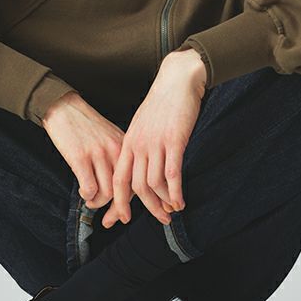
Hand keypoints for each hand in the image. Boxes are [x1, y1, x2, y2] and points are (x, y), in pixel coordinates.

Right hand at [41, 91, 133, 214]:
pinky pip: (89, 188)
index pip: (137, 180)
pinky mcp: (80, 157)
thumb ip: (118, 158)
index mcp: (125, 145)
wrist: (64, 107)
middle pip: (126, 190)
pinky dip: (87, 196)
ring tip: (91, 201)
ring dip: (98, 203)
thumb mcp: (110, 137)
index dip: (136, 201)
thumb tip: (125, 186)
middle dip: (119, 211)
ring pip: (108, 193)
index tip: (129, 215)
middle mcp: (116, 150)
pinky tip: (84, 193)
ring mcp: (98, 154)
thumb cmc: (86, 125)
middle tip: (111, 221)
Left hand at [101, 49, 206, 227]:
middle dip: (147, 208)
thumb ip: (139, 146)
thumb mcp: (143, 125)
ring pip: (154, 184)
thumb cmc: (162, 103)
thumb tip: (140, 167)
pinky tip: (181, 202)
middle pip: (137, 187)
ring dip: (163, 203)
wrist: (177, 80)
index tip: (121, 218)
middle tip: (160, 220)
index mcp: (128, 142)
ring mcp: (155, 144)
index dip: (119, 202)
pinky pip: (172, 174)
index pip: (119, 179)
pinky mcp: (174, 141)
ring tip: (173, 212)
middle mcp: (139, 145)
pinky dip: (175, 192)